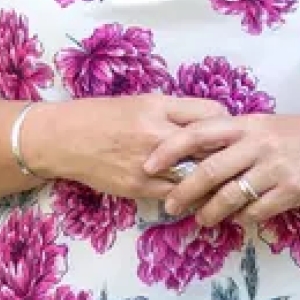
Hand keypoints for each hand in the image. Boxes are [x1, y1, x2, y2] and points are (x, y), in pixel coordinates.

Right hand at [25, 93, 228, 202]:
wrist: (63, 139)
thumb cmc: (102, 116)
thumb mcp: (141, 102)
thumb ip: (175, 112)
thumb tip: (210, 123)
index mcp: (159, 106)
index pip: (212, 114)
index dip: (228, 125)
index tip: (231, 133)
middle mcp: (156, 133)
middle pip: (209, 147)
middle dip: (227, 155)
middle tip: (237, 161)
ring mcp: (148, 163)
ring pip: (196, 176)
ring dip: (212, 181)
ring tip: (223, 182)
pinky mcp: (138, 187)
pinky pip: (175, 195)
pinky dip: (189, 196)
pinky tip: (196, 196)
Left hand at [143, 113, 299, 225]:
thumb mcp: (266, 126)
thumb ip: (234, 138)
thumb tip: (194, 156)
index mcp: (247, 123)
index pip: (198, 132)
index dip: (170, 148)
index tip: (148, 163)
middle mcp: (258, 143)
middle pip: (209, 169)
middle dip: (184, 190)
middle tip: (168, 205)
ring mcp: (275, 167)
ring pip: (230, 195)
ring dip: (210, 212)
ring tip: (200, 220)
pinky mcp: (292, 190)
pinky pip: (257, 211)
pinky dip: (242, 218)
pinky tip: (237, 220)